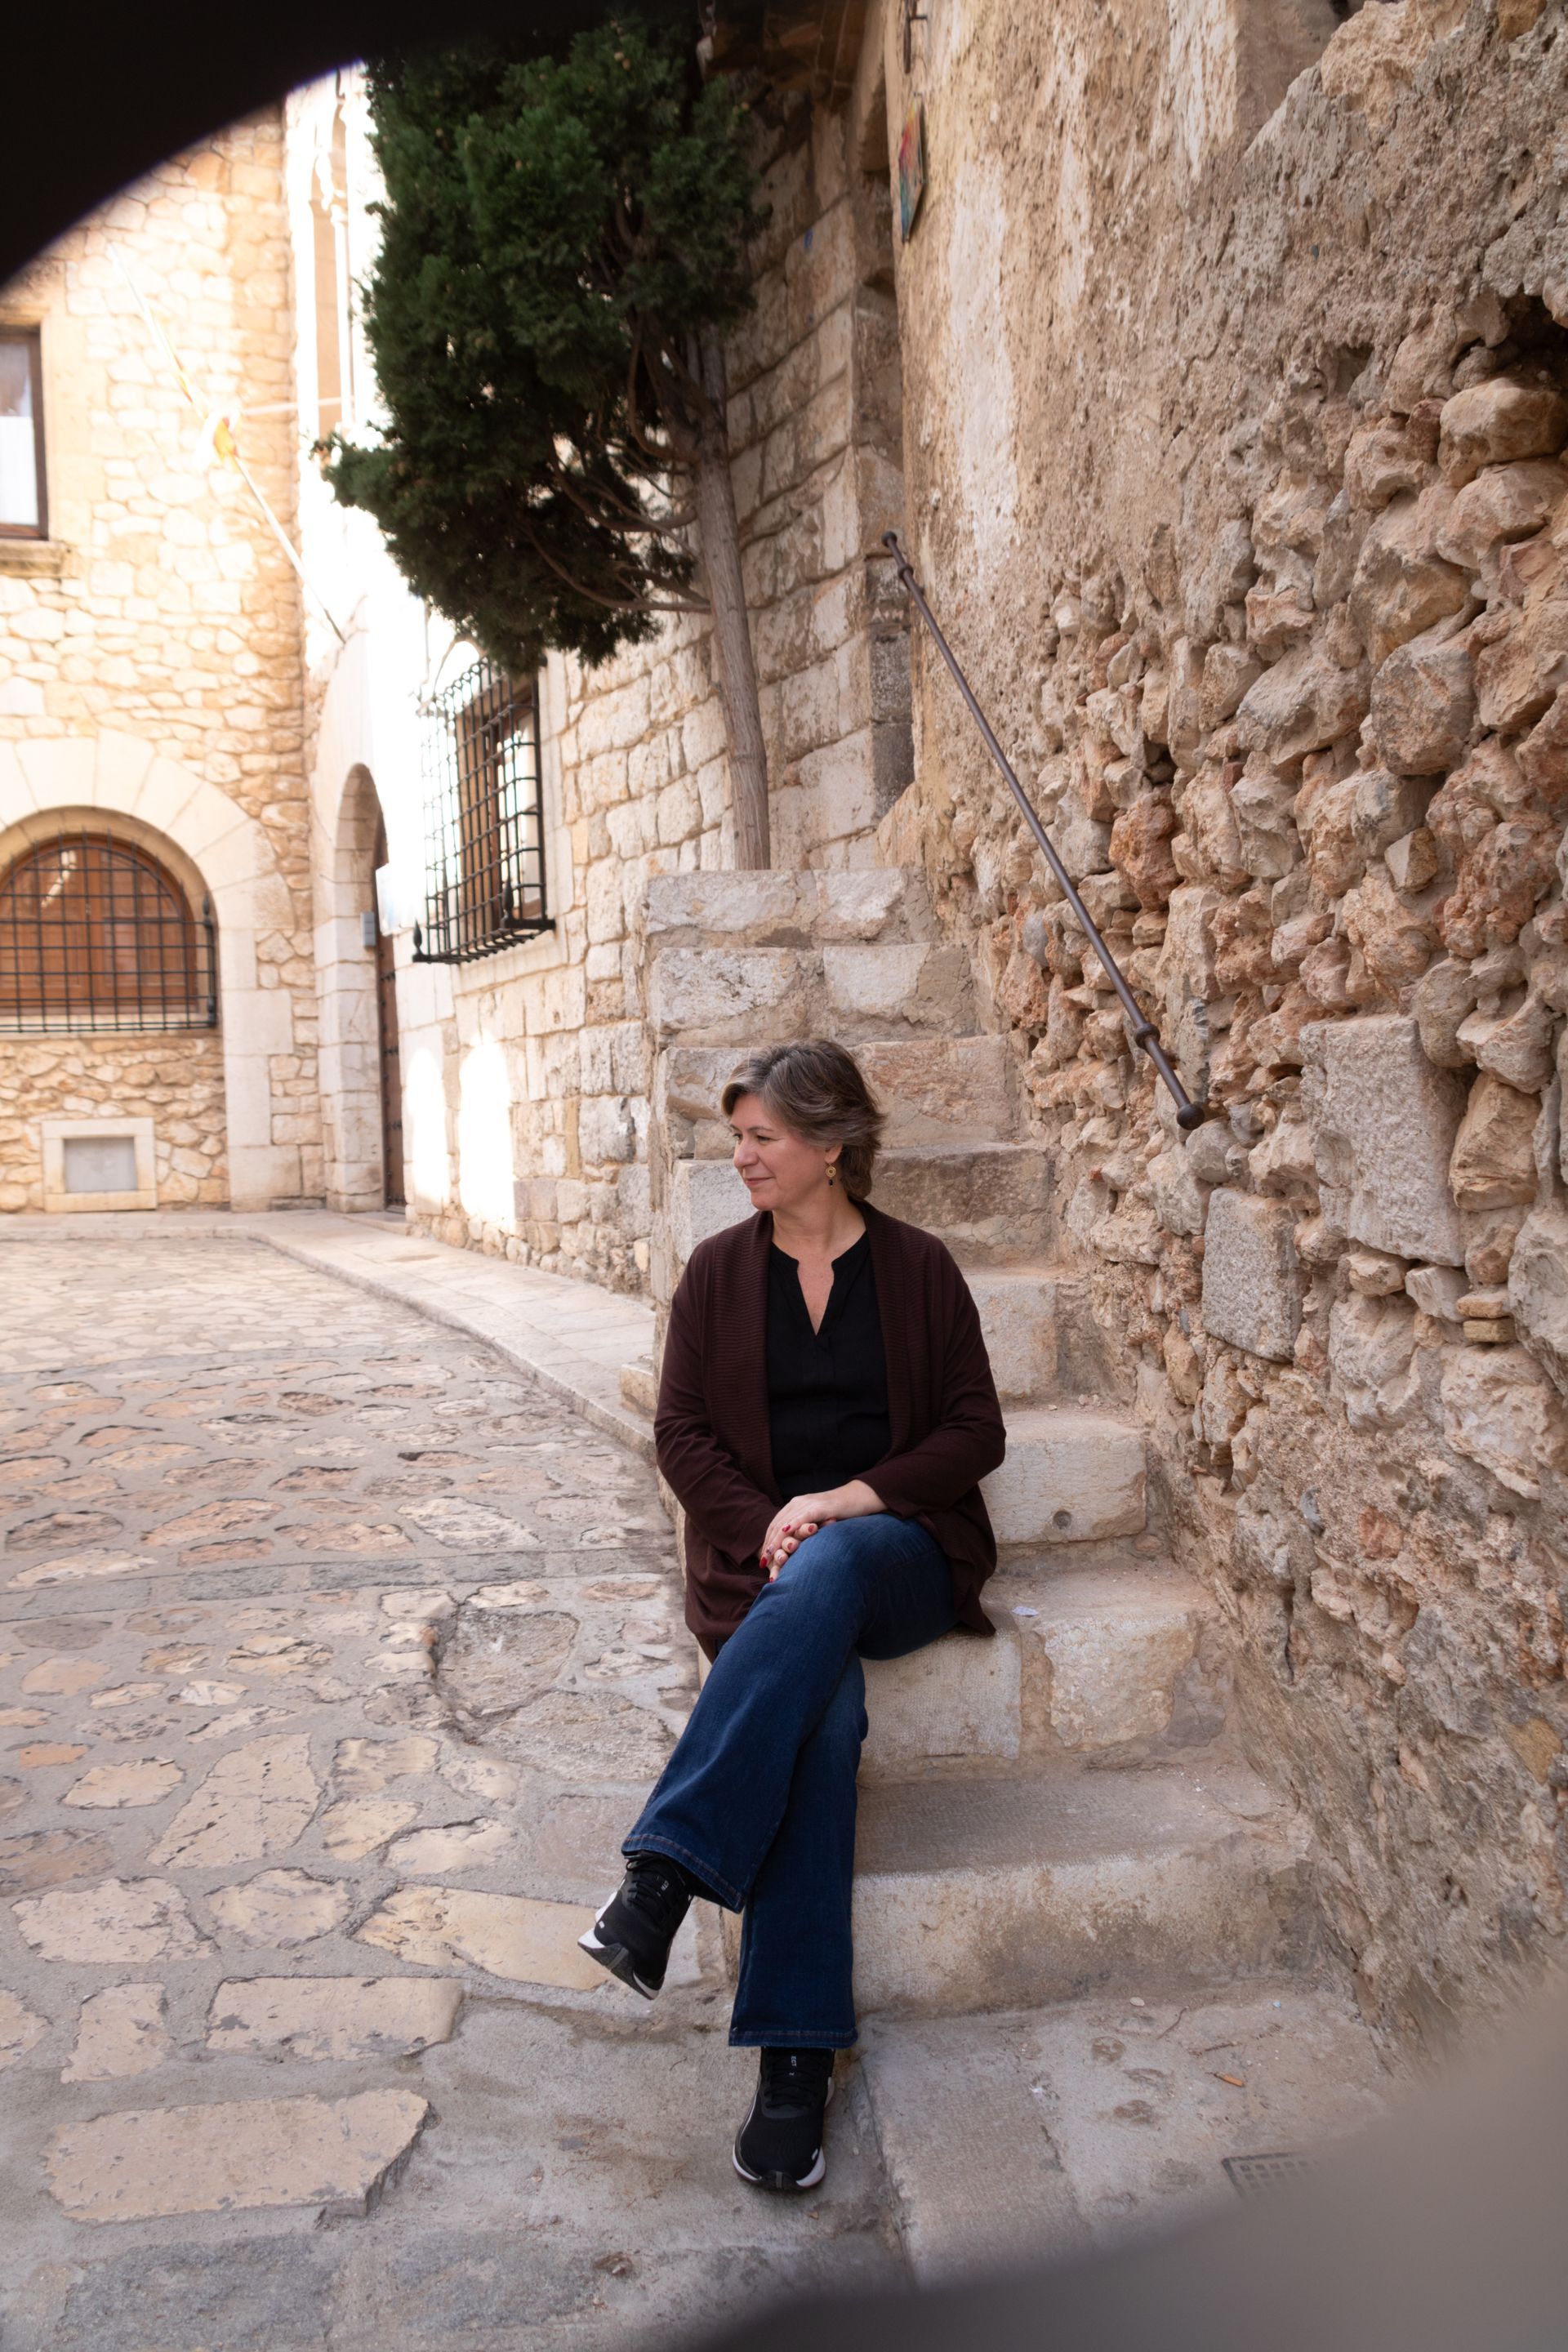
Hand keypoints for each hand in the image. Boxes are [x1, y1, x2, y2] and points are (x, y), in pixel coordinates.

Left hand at [758, 1480, 883, 1578]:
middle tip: (762, 1563)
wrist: (859, 1497)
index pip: (776, 1525)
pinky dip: (791, 1528)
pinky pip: (801, 1518)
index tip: (763, 1559)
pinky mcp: (819, 1507)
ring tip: (769, 1558)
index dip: (768, 1542)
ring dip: (775, 1542)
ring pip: (785, 1523)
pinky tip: (785, 1536)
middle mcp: (798, 1503)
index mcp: (796, 1506)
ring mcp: (807, 1504)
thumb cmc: (841, 1513)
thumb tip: (797, 1547)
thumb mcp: (818, 1521)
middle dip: (768, 1545)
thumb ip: (806, 1528)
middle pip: (776, 1525)